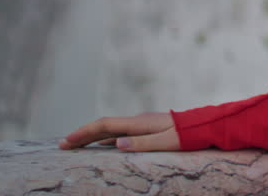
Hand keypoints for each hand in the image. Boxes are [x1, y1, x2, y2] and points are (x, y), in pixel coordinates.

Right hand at [58, 112, 179, 151]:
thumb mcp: (166, 141)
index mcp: (139, 123)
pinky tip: (102, 146)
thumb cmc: (187, 134)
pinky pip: (120, 134)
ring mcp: (142, 124)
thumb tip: (116, 144)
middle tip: (62, 145)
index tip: (66, 141)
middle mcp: (137, 121)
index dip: (83, 133)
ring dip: (92, 137)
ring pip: (110, 130)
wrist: (205, 125)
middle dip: (82, 135)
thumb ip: (142, 143)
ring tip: (76, 146)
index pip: (104, 126)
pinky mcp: (147, 129)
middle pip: (103, 127)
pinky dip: (106, 139)